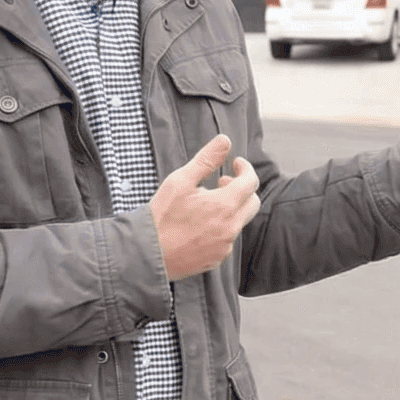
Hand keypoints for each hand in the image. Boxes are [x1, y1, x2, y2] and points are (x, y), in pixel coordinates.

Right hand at [150, 133, 261, 279]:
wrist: (147, 254)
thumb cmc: (161, 215)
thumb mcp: (181, 180)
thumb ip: (206, 159)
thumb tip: (225, 140)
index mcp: (224, 205)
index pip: (251, 182)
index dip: (245, 168)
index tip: (235, 164)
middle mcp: (230, 227)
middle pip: (252, 203)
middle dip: (242, 189)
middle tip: (221, 182)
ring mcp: (225, 246)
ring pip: (240, 221)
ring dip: (230, 208)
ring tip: (205, 204)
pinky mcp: (217, 259)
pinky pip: (228, 239)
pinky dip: (222, 227)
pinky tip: (201, 225)